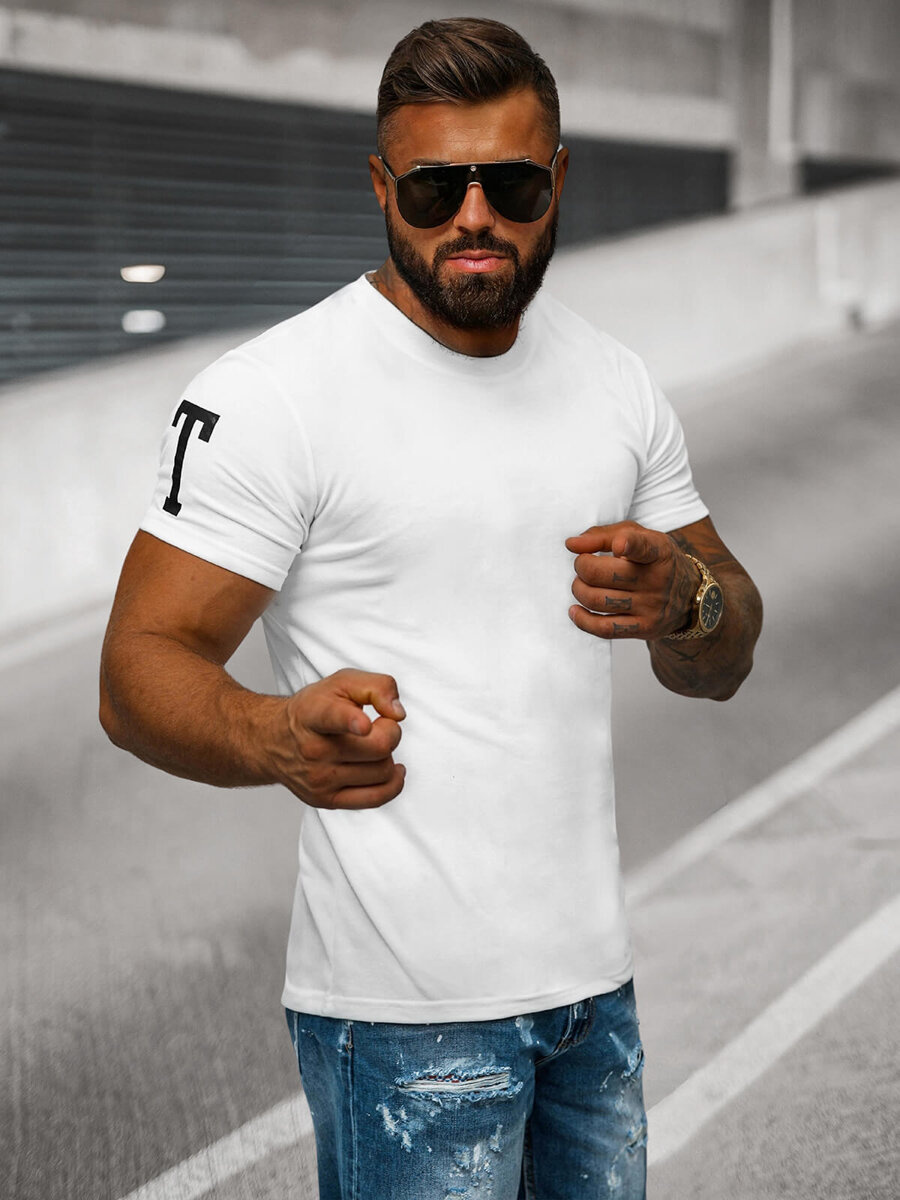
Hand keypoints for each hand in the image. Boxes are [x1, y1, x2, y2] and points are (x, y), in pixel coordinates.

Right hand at [268, 668, 406, 809]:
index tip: (364, 725)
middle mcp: (313, 749)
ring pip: (382, 771)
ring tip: (371, 746)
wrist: (274, 741)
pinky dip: (393, 783)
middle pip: (377, 747)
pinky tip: (389, 769)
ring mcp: (319, 779)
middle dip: (391, 733)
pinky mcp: (326, 800)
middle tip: (381, 726)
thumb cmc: (314, 709)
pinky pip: (376, 798)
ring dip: (387, 756)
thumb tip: (397, 713)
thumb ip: (377, 686)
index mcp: (313, 714)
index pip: (332, 717)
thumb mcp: (342, 683)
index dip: (351, 721)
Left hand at [565, 521, 698, 639]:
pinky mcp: (644, 628)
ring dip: (579, 590)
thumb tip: (572, 544)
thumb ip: (603, 535)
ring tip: (581, 584)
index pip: (644, 548)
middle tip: (582, 564)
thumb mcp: (639, 537)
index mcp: (658, 552)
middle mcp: (657, 580)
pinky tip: (575, 610)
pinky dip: (582, 620)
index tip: (618, 545)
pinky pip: (604, 629)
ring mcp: (651, 607)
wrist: (688, 596)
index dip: (629, 545)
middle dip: (582, 566)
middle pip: (604, 575)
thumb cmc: (654, 560)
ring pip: (598, 600)